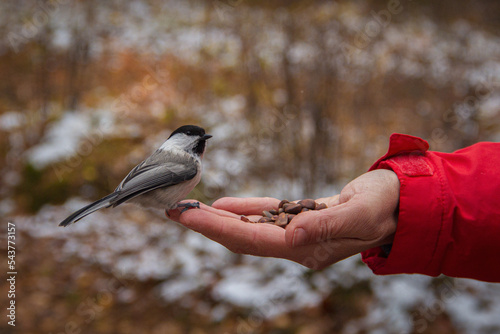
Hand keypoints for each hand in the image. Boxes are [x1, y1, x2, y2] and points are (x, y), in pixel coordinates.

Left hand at [167, 169, 398, 269]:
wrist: (400, 202)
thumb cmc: (386, 207)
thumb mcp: (360, 214)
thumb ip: (326, 226)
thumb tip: (290, 236)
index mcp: (308, 249)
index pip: (252, 240)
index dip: (217, 228)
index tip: (187, 216)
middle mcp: (298, 245)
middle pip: (242, 236)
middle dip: (207, 224)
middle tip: (174, 211)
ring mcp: (299, 233)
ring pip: (250, 226)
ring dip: (220, 217)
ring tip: (190, 207)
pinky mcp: (303, 217)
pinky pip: (267, 214)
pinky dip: (244, 208)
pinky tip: (225, 204)